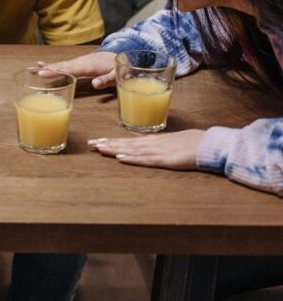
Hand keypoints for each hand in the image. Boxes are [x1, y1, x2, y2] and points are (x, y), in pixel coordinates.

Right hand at [33, 51, 116, 88]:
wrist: (118, 54)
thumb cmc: (117, 67)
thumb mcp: (116, 75)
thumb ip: (106, 80)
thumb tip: (94, 84)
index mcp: (88, 66)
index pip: (69, 70)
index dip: (56, 72)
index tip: (43, 74)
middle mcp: (80, 63)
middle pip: (61, 66)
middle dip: (47, 69)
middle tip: (32, 72)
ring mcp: (77, 62)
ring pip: (60, 65)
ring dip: (46, 67)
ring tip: (32, 69)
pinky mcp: (76, 64)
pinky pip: (62, 65)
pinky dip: (51, 65)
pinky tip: (41, 65)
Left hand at [88, 130, 206, 169]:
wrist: (211, 144)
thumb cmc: (194, 143)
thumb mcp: (173, 142)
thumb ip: (160, 145)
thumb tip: (148, 147)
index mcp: (154, 140)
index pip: (128, 140)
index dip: (112, 141)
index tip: (97, 141)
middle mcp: (153, 144)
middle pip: (126, 144)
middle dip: (107, 144)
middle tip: (90, 144)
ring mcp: (159, 151)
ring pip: (132, 150)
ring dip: (115, 149)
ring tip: (99, 148)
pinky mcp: (167, 160)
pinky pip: (146, 160)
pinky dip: (132, 159)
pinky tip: (120, 158)